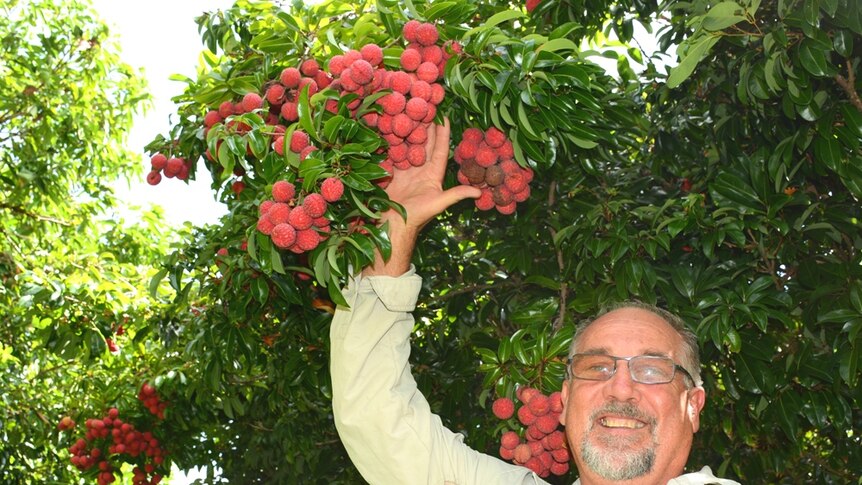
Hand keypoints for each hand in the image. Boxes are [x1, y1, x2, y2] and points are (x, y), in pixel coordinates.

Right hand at [364, 118, 480, 275]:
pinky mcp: (389, 173)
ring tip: (407, 110)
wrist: (390, 227)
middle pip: (423, 143)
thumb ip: (456, 195)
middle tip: (425, 105)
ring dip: (407, 129)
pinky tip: (388, 125)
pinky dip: (390, 140)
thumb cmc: (415, 218)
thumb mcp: (437, 204)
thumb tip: (479, 192)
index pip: (439, 149)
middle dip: (424, 125)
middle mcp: (419, 171)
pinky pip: (391, 153)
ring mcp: (404, 171)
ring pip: (407, 145)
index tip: (444, 115)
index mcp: (433, 175)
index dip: (442, 133)